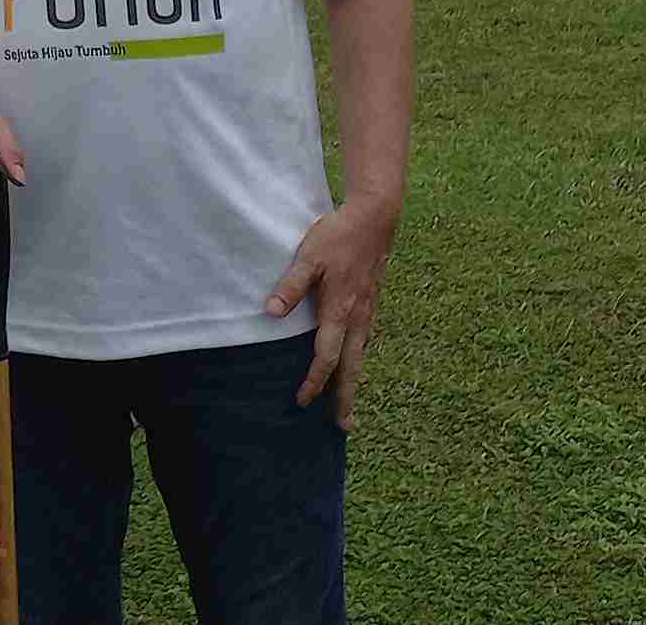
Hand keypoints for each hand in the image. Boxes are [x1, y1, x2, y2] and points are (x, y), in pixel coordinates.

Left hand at [265, 196, 397, 429]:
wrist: (376, 218)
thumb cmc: (338, 236)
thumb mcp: (308, 257)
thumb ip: (290, 285)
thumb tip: (270, 313)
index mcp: (340, 310)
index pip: (325, 357)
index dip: (314, 381)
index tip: (302, 401)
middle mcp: (357, 318)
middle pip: (351, 368)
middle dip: (346, 398)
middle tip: (344, 427)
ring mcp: (368, 312)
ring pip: (360, 356)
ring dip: (354, 381)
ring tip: (349, 404)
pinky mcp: (372, 304)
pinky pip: (365, 341)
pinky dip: (358, 359)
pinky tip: (354, 362)